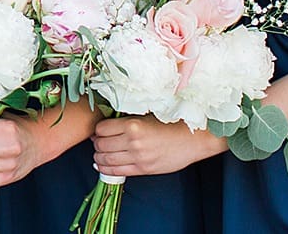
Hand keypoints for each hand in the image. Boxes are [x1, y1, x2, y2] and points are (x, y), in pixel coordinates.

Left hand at [93, 116, 225, 176]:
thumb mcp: (145, 116)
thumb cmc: (170, 124)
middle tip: (97, 142)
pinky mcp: (144, 169)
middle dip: (96, 144)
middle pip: (102, 144)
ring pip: (107, 159)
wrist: (191, 139)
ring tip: (98, 155)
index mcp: (133, 125)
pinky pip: (118, 171)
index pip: (102, 128)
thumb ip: (126, 121)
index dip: (98, 130)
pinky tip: (101, 166)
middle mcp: (133, 141)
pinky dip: (106, 169)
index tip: (99, 131)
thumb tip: (106, 126)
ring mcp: (138, 157)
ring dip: (98, 157)